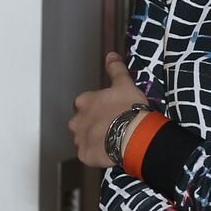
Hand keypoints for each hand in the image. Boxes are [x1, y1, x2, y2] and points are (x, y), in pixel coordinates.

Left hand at [70, 51, 149, 166]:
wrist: (133, 134)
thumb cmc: (129, 108)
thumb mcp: (124, 84)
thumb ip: (116, 69)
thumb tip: (111, 55)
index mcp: (84, 102)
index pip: (84, 104)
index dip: (97, 108)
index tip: (109, 112)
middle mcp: (76, 120)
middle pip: (81, 123)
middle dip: (92, 125)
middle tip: (111, 127)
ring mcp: (80, 139)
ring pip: (83, 139)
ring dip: (94, 140)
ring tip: (112, 141)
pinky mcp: (85, 155)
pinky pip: (88, 155)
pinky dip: (97, 155)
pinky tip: (110, 152)